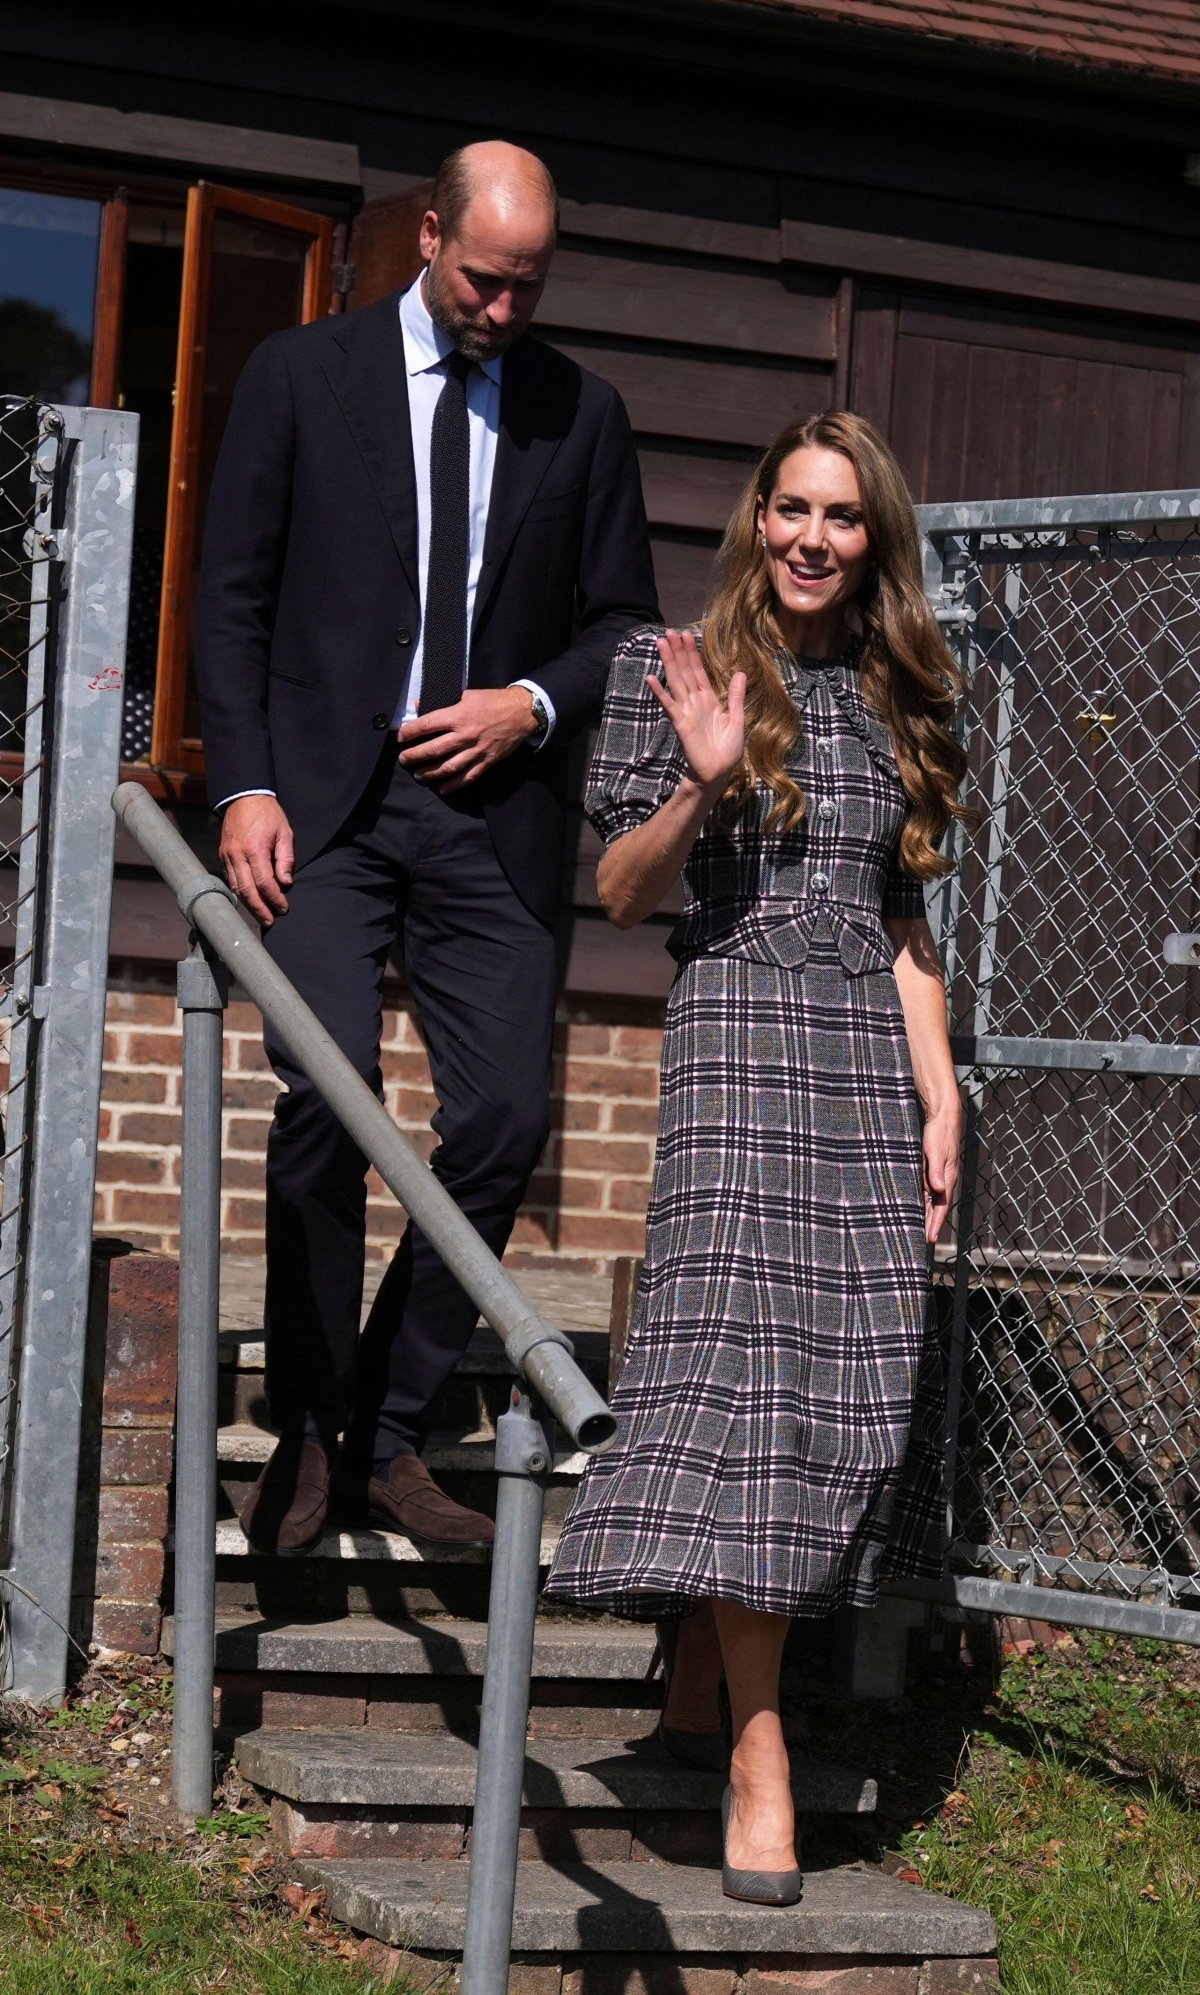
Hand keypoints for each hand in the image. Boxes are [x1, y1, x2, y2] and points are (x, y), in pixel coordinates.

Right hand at [219, 795, 293, 926]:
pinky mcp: (223, 855)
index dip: (274, 898)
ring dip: (249, 904)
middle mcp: (237, 855)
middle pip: (247, 891)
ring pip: (237, 888)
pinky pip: (231, 879)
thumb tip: (285, 883)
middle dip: (260, 909)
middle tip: (270, 922)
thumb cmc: (268, 814)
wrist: (244, 797)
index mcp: (254, 849)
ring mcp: (227, 855)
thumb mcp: (284, 833)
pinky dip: (241, 892)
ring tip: (262, 915)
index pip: (264, 882)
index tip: (284, 908)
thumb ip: (285, 858)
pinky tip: (250, 900)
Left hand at [397, 686, 537, 793]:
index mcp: (458, 715)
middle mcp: (464, 735)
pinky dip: (454, 785)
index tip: (401, 737)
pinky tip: (443, 789)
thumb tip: (422, 705)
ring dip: (430, 773)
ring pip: (448, 767)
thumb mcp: (467, 693)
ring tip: (419, 775)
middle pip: (433, 749)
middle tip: (404, 760)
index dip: (411, 732)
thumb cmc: (493, 700)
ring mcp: (475, 750)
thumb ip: (445, 700)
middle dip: (415, 756)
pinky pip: (468, 776)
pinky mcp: (486, 761)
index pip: (427, 725)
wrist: (521, 712)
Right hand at [650, 629, 745, 793]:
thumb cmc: (727, 750)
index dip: (693, 654)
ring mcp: (686, 711)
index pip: (699, 672)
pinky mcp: (681, 723)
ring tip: (661, 644)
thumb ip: (735, 697)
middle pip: (685, 671)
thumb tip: (739, 673)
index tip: (687, 636)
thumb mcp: (737, 720)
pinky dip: (660, 692)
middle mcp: (695, 702)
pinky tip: (652, 679)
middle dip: (678, 652)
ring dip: (669, 662)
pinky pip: (669, 705)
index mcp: (709, 700)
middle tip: (669, 632)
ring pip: (676, 681)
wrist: (718, 772)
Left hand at [922, 1100, 962, 1244]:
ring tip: (920, 1230)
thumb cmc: (940, 1133)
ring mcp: (939, 1175)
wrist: (943, 1117)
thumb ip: (935, 1171)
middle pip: (938, 1207)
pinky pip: (928, 1191)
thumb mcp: (935, 1151)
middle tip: (924, 1241)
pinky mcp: (932, 1169)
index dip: (935, 1223)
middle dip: (931, 1224)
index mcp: (947, 1178)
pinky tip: (917, 1207)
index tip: (930, 1239)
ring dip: (927, 1215)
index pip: (941, 1207)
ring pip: (933, 1201)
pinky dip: (924, 1202)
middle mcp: (944, 1180)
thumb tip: (938, 1189)